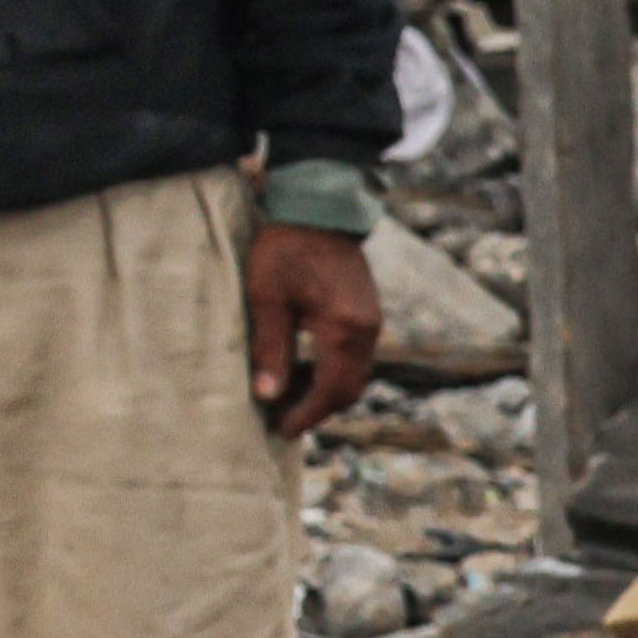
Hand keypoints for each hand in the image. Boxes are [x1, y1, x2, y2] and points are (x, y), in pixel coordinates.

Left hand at [245, 219, 382, 440]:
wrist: (317, 207)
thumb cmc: (284, 248)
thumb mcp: (266, 297)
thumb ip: (270, 348)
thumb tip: (267, 395)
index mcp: (344, 330)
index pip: (330, 391)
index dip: (305, 415)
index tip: (279, 430)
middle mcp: (367, 331)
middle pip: (348, 390)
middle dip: (316, 410)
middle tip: (280, 420)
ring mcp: (372, 323)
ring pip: (354, 375)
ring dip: (324, 391)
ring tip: (285, 396)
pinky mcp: (367, 314)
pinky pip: (354, 357)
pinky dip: (331, 371)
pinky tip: (301, 368)